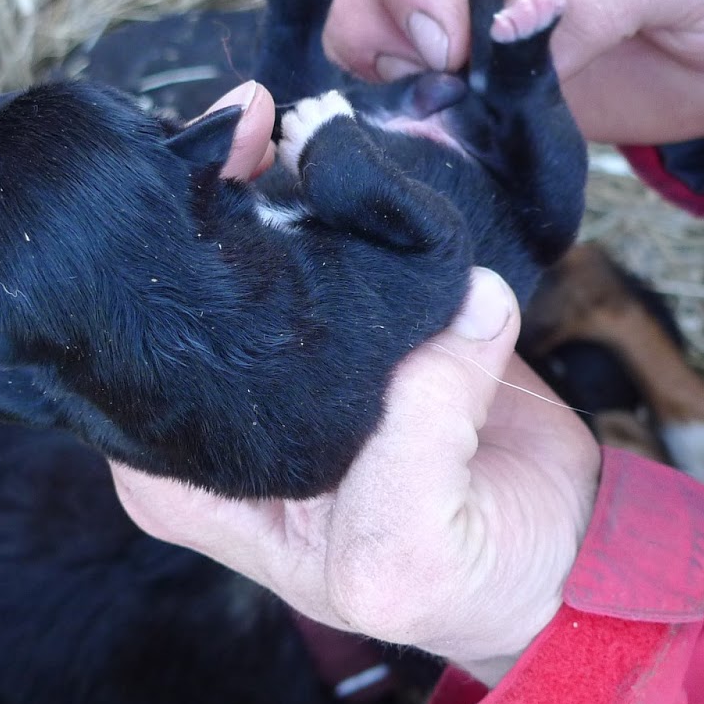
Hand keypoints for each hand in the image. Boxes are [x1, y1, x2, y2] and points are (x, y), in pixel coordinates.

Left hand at [111, 86, 602, 684]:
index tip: (195, 181)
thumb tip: (461, 306)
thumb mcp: (410, 554)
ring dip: (284, 184)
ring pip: (270, 258)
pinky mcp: (370, 328)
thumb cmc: (467, 584)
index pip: (138, 365)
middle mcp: (229, 421)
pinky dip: (357, 200)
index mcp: (195, 483)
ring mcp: (299, 368)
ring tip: (293, 119)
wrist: (565, 556)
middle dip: (214, 203)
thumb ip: (414, 440)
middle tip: (246, 120)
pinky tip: (350, 149)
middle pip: (198, 295)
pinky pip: (352, 252)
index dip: (161, 270)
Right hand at [287, 0, 703, 144]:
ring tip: (448, 108)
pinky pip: (388, 81)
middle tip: (433, 79)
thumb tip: (510, 35)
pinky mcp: (466, 70)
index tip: (448, 42)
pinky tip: (449, 133)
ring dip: (367, 66)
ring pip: (346, 7)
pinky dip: (391, 113)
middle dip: (359, 11)